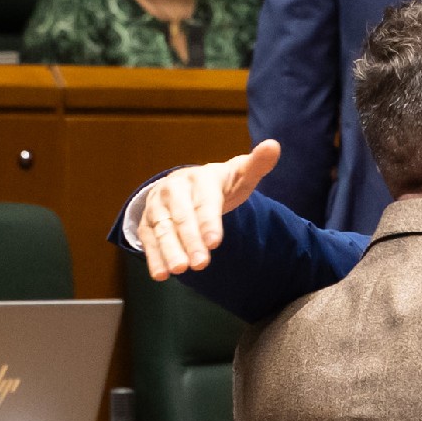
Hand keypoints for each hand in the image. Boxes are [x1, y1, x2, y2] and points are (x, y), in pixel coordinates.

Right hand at [136, 140, 281, 279]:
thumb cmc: (220, 184)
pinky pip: (149, 239)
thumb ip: (257, 165)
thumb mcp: (240, 174)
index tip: (214, 243)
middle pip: (183, 217)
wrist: (189, 185)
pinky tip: (160, 275)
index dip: (209, 222)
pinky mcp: (147, 221)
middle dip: (190, 241)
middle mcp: (175, 189)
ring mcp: (158, 205)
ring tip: (179, 270)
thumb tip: (273, 146)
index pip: (205, 202)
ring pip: (163, 228)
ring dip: (169, 250)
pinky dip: (153, 256)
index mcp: (200, 178)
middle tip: (201, 264)